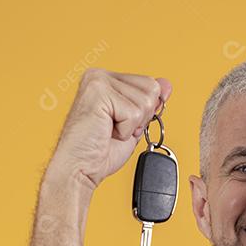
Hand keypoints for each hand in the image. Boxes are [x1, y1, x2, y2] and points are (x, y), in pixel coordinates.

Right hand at [46, 68, 171, 190]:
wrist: (78, 169)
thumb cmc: (99, 152)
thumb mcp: (133, 124)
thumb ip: (149, 103)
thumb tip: (166, 84)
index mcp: (106, 80)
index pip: (150, 84)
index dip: (145, 112)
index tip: (122, 124)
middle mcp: (100, 75)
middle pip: (152, 89)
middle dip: (141, 117)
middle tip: (116, 129)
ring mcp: (98, 81)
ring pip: (145, 101)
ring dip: (132, 125)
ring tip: (110, 131)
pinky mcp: (98, 93)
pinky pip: (133, 113)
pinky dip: (125, 131)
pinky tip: (106, 132)